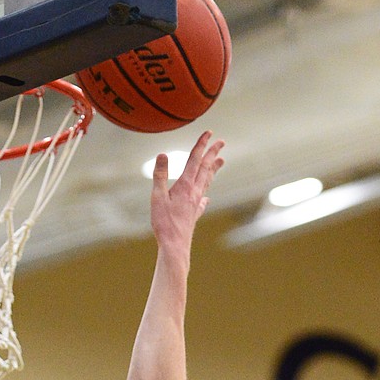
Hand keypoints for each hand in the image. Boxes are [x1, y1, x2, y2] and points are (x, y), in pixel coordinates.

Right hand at [149, 130, 223, 251]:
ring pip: (206, 182)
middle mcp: (194, 192)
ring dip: (213, 170)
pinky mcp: (194, 215)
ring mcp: (196, 204)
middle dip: (213, 153)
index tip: (209, 133)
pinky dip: (205, 194)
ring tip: (221, 161)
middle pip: (205, 168)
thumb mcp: (157, 197)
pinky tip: (206, 197)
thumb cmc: (164, 223)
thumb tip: (163, 154)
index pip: (195, 160)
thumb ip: (160, 175)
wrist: (175, 246)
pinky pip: (202, 201)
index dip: (201, 145)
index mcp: (185, 185)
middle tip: (221, 142)